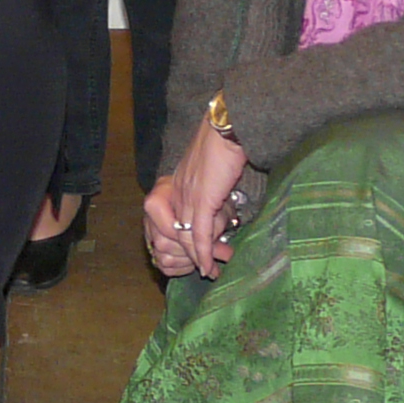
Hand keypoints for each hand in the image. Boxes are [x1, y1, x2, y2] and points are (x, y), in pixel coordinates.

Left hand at [143, 120, 250, 281]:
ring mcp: (188, 199)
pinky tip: (207, 266)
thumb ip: (210, 183)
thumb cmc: (222, 143)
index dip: (188, 238)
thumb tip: (220, 195)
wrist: (225, 129)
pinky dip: (203, 253)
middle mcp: (179, 194)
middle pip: (180, 232)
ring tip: (209, 273)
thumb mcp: (210, 168)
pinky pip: (199, 234)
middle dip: (192, 253)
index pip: (179, 219)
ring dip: (199, 258)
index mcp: (180, 185)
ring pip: (188, 237)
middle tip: (205, 269)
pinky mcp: (202, 202)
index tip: (199, 252)